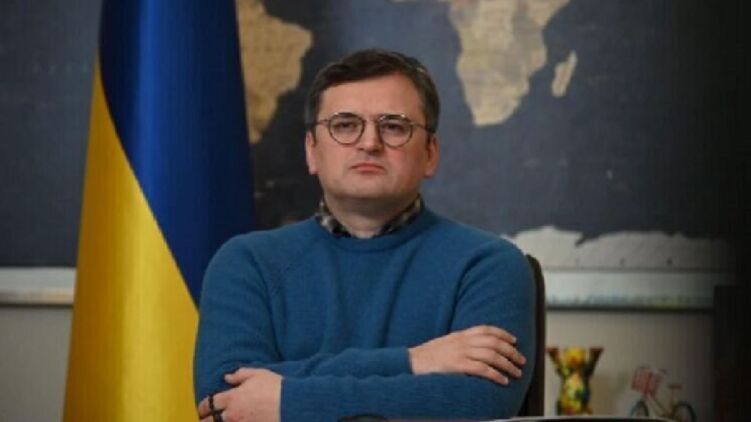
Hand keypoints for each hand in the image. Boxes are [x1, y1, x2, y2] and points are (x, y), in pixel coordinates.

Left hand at [198, 368, 281, 421]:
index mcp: (232, 397)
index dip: (202, 406)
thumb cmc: (276, 387)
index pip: (209, 403)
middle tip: (204, 420)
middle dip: (205, 421)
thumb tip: (227, 377)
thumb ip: (240, 375)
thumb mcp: (258, 374)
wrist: (292, 404)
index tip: (202, 408)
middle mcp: (233, 414)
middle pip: (210, 421)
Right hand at [408, 325, 525, 384]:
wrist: (411, 362)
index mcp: (460, 335)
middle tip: (521, 360)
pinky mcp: (458, 366)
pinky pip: (482, 369)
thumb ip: (460, 344)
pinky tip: (503, 381)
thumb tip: (476, 349)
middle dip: (511, 351)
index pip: (486, 329)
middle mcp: (462, 341)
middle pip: (493, 342)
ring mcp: (460, 353)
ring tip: (517, 373)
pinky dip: (495, 375)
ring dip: (507, 364)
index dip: (503, 334)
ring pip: (491, 356)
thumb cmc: (427, 357)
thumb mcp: (445, 344)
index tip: (514, 340)